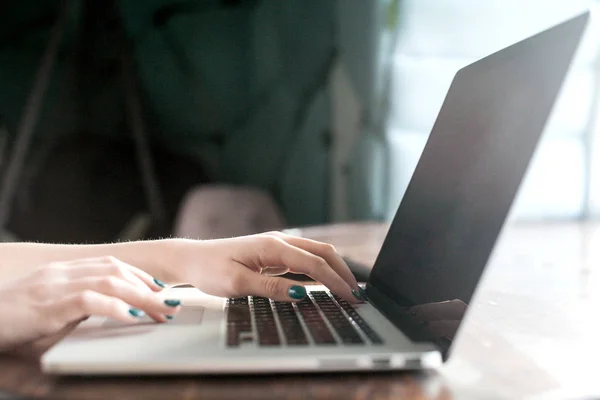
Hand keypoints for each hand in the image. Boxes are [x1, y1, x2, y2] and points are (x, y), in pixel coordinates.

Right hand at [0, 257, 181, 350]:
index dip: (140, 276)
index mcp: (64, 272)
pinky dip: (115, 306)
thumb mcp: (48, 312)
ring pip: (109, 281)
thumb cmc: (8, 321)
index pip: (111, 265)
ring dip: (141, 296)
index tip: (161, 291)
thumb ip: (76, 310)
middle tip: (171, 305)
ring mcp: (54, 286)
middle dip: (148, 287)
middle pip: (116, 271)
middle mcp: (62, 273)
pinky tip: (133, 315)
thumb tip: (106, 318)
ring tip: (162, 310)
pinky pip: (88, 300)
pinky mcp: (47, 304)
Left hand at [172, 232, 363, 302]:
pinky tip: (327, 282)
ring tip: (349, 290)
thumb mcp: (238, 284)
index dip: (336, 281)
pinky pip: (305, 258)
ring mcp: (278, 245)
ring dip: (334, 270)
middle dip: (343, 272)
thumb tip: (302, 294)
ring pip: (317, 253)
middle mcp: (280, 241)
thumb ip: (271, 288)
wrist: (192, 258)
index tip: (351, 297)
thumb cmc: (211, 269)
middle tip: (358, 295)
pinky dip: (321, 269)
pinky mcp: (274, 253)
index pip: (314, 263)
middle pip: (323, 252)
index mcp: (273, 246)